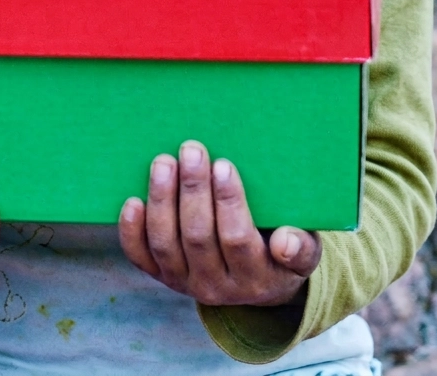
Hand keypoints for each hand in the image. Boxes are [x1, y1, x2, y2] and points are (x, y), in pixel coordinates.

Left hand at [119, 141, 320, 307]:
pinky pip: (142, 257)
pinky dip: (132, 231)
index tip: (224, 164)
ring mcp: (186, 283)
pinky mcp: (163, 276)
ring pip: (166, 244)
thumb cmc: (282, 251)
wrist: (257, 282)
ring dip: (162, 200)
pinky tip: (132, 201)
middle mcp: (217, 287)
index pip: (237, 239)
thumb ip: (301, 248)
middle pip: (197, 237)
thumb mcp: (304, 252)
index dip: (228, 202)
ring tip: (163, 162)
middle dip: (192, 190)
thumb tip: (286, 242)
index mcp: (256, 278)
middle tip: (191, 149)